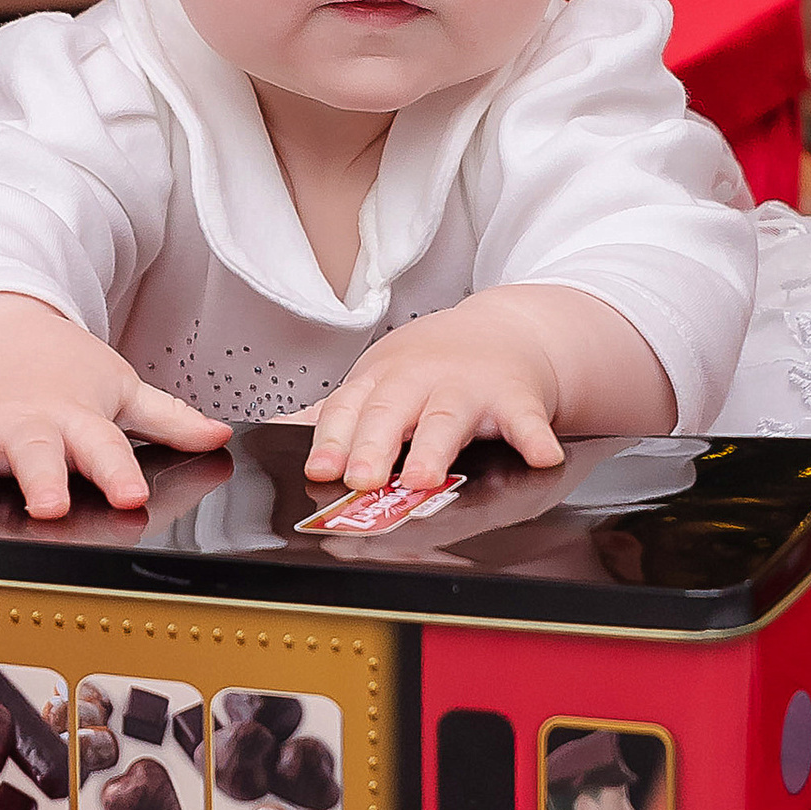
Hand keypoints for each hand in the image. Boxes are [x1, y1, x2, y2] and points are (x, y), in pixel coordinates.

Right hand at [0, 293, 229, 519]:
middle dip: (40, 479)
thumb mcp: (116, 385)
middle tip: (47, 505)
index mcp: (73, 416)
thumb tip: (220, 436)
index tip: (129, 497)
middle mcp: (23, 426)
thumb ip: (167, 419)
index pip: (103, 446)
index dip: (117, 473)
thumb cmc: (57, 368)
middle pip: (34, 453)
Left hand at [303, 290, 571, 497]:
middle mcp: (420, 381)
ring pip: (448, 419)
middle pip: (391, 412)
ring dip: (436, 447)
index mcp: (381, 380)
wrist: (503, 330)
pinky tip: (541, 456)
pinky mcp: (516, 396)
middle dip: (375, 444)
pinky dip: (535, 436)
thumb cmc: (430, 367)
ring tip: (424, 478)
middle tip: (362, 479)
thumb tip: (269, 434)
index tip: (320, 469)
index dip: (333, 439)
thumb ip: (333, 415)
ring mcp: (469, 388)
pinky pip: (527, 419)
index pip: (349, 408)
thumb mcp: (378, 381)